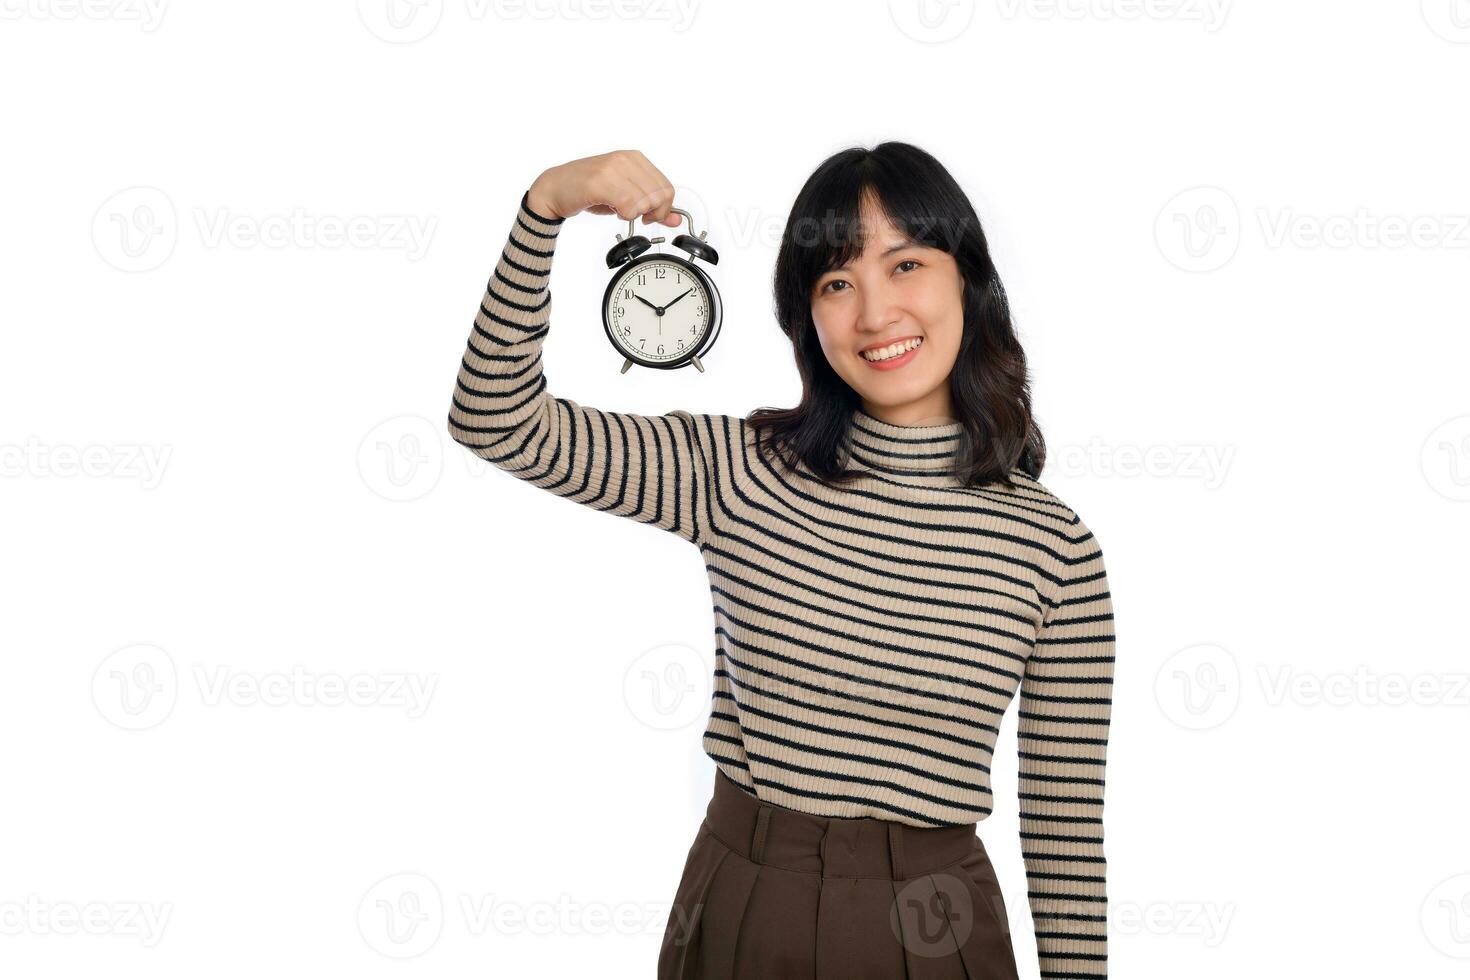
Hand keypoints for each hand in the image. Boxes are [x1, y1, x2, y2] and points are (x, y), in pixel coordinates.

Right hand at [526, 150, 682, 228]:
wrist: (555, 188)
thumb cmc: (589, 191)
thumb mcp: (626, 197)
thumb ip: (652, 206)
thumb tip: (677, 219)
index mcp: (635, 158)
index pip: (667, 187)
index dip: (663, 208)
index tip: (649, 216)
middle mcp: (626, 159)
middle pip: (660, 196)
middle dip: (650, 213)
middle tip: (633, 215)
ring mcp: (613, 168)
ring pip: (645, 201)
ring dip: (634, 214)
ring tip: (619, 209)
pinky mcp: (600, 181)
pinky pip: (628, 204)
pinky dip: (625, 214)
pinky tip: (614, 210)